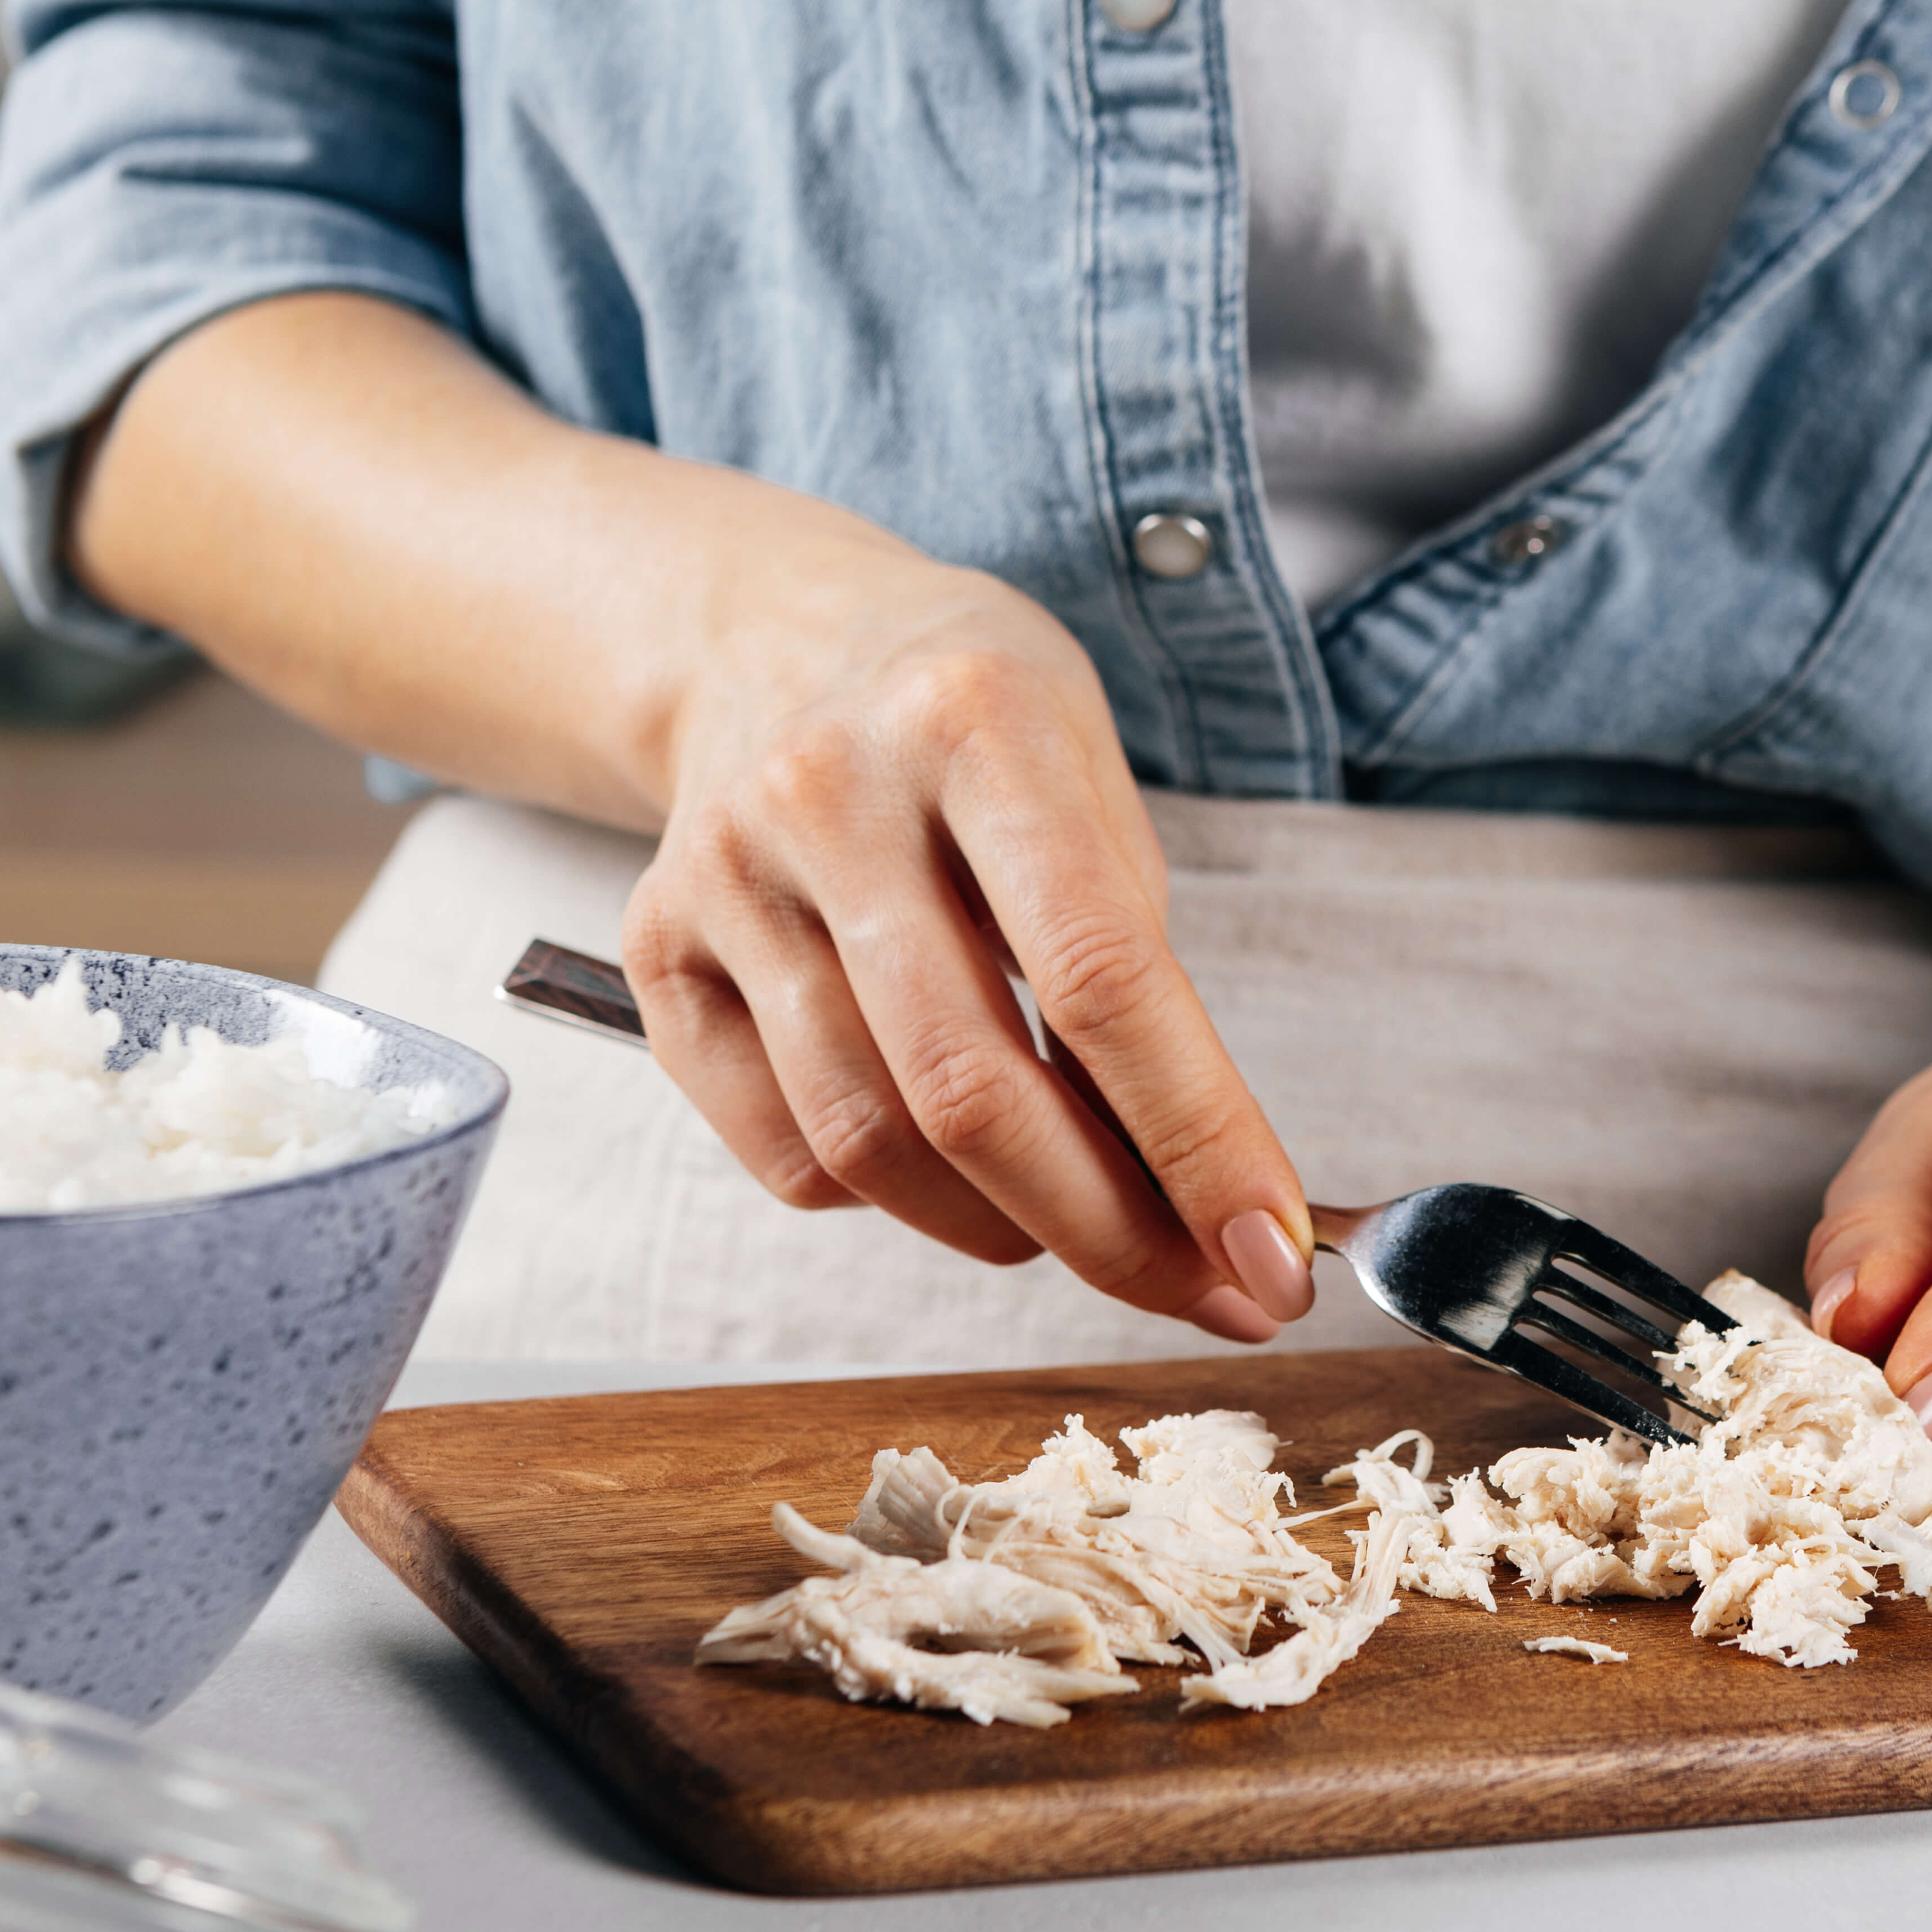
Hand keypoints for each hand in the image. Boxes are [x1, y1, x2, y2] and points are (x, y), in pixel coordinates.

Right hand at [618, 518, 1316, 1339]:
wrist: (768, 638)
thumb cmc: (974, 729)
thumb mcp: (1094, 779)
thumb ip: (1141, 970)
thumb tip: (1220, 1193)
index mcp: (978, 722)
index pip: (1102, 978)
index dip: (1199, 1140)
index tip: (1274, 1256)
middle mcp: (831, 791)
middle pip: (971, 1089)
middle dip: (1112, 1233)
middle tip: (1205, 1292)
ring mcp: (725, 875)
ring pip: (868, 1144)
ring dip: (1004, 1230)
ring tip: (1081, 1227)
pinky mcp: (657, 953)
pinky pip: (785, 1154)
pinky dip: (889, 1201)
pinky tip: (946, 1161)